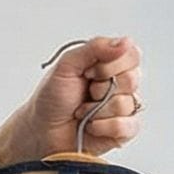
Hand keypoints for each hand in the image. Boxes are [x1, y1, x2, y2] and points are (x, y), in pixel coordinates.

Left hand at [0, 35, 143, 162]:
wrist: (41, 130)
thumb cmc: (51, 98)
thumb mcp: (67, 65)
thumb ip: (95, 48)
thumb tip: (125, 42)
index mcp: (109, 63)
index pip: (131, 55)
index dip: (111, 64)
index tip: (88, 72)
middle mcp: (119, 84)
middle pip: (132, 79)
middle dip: (101, 88)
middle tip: (85, 92)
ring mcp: (123, 108)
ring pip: (127, 104)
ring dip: (97, 109)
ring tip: (82, 111)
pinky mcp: (123, 131)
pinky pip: (129, 126)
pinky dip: (104, 126)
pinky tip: (91, 126)